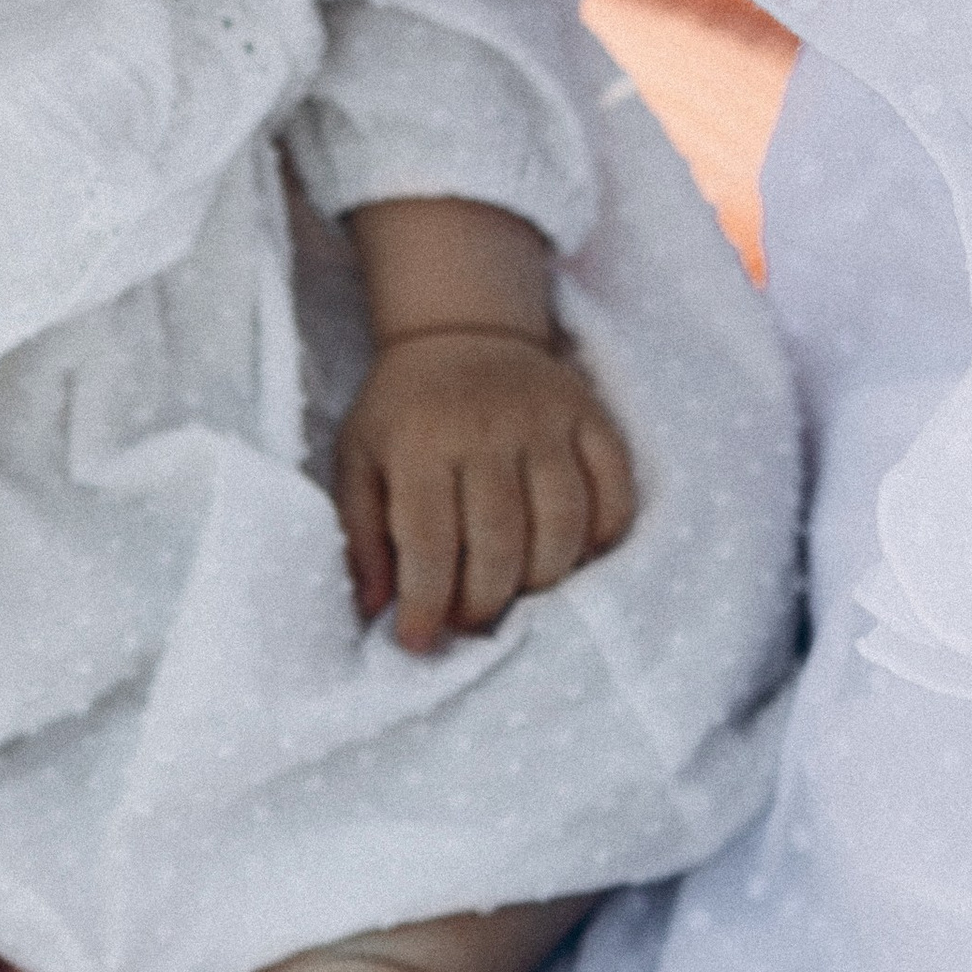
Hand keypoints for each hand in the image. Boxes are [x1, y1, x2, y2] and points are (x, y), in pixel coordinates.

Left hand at [334, 328, 634, 651]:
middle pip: (500, 541)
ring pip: (562, 523)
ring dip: (542, 578)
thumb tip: (378, 610)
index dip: (425, 604)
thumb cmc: (402, 411)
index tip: (418, 641)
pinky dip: (602, 535)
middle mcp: (488, 430)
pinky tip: (574, 556)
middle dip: (484, 602)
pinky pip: (614, 489)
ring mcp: (547, 421)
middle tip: (471, 621)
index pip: (428, 542)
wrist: (461, 329)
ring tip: (519, 594)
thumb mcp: (357, 461)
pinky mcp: (591, 416)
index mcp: (421, 443)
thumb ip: (363, 534)